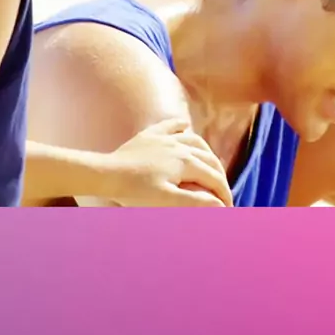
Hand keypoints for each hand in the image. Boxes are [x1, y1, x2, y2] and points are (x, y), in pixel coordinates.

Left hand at [106, 118, 232, 206]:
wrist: (107, 173)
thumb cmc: (135, 190)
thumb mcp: (167, 201)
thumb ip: (196, 202)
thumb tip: (221, 205)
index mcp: (186, 161)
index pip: (214, 178)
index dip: (224, 195)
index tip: (228, 209)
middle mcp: (180, 144)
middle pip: (210, 159)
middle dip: (220, 176)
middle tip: (223, 193)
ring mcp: (165, 137)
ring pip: (195, 140)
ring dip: (208, 153)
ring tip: (212, 166)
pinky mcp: (150, 134)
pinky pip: (171, 125)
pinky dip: (182, 127)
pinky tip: (185, 127)